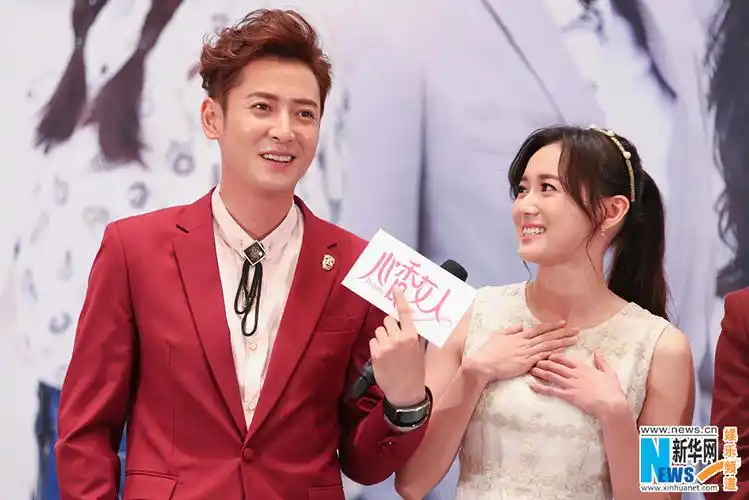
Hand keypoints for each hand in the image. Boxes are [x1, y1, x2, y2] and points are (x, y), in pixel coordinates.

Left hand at [370, 289, 425, 406]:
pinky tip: (383, 357)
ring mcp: (386, 346)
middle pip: (388, 320)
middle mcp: (398, 338)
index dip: (400, 299)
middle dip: (390, 327)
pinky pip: (373, 341)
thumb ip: (414, 334)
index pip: (404, 313)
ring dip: (382, 337)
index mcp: (411, 336)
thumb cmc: (415, 370)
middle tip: (394, 338)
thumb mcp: (419, 350)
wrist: (406, 392)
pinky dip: (377, 347)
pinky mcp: (376, 354)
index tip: (396, 288)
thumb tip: (408, 320)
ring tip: (389, 350)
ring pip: (379, 330)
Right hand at [463, 320, 577, 384]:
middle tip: (576, 329)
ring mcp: (526, 353)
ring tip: (574, 339)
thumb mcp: (498, 336)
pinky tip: (563, 352)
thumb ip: (511, 331)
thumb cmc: (488, 351)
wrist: (483, 364)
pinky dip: (553, 354)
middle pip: (547, 336)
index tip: (563, 323)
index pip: (538, 329)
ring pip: (548, 346)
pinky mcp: (526, 363)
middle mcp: (525, 343)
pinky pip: (543, 358)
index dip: (551, 326)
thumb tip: (521, 326)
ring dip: (562, 342)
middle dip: (563, 333)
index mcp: (519, 336)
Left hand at [529, 351, 627, 417]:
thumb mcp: (609, 373)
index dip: (554, 356)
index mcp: (582, 368)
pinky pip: (551, 391)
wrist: (611, 405)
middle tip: (534, 360)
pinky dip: (540, 387)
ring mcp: (570, 385)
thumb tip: (598, 352)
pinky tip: (532, 385)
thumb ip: (601, 362)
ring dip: (540, 372)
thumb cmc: (611, 390)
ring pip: (551, 376)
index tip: (546, 354)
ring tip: (531, 369)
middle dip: (543, 362)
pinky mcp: (568, 396)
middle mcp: (574, 374)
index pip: (565, 359)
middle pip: (555, 365)